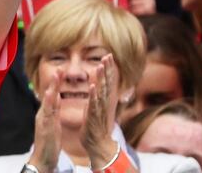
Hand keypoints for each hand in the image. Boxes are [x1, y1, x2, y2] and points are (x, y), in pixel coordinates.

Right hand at [29, 69, 62, 172]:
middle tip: (60, 68)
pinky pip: (47, 113)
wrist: (42, 159)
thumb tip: (57, 100)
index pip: (53, 96)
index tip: (62, 71)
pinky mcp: (44, 126)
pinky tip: (50, 94)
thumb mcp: (53, 125)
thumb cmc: (49, 144)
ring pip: (48, 101)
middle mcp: (44, 114)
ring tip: (56, 76)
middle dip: (55, 81)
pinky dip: (48, 102)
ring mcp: (43, 120)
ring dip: (52, 88)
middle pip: (49, 95)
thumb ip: (54, 112)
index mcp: (47, 114)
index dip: (57, 84)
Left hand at [81, 54, 119, 169]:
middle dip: (107, 69)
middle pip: (107, 83)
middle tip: (108, 55)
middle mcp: (104, 104)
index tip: (108, 55)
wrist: (99, 146)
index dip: (108, 69)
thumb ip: (100, 98)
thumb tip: (101, 88)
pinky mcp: (94, 118)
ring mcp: (100, 110)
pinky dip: (94, 96)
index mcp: (104, 100)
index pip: (108, 81)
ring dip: (101, 79)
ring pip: (102, 92)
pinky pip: (94, 105)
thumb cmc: (96, 128)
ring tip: (100, 66)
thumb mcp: (98, 109)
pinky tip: (93, 87)